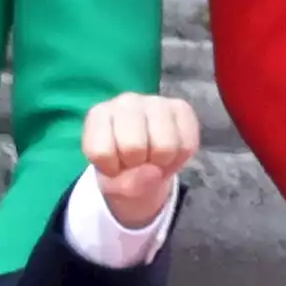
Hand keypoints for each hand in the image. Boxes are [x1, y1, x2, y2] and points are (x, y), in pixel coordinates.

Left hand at [81, 93, 198, 227]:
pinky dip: (180, 158)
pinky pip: (187, 145)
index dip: (111, 169)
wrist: (144, 161)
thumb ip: (124, 184)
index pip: (101, 151)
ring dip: (161, 162)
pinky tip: (169, 152)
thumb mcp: (112, 184)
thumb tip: (152, 171)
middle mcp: (125, 102)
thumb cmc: (120, 167)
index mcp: (98, 116)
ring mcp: (155, 101)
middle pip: (133, 147)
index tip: (114, 165)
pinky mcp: (181, 107)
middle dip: (137, 164)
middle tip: (136, 161)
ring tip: (152, 157)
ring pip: (165, 146)